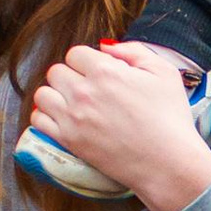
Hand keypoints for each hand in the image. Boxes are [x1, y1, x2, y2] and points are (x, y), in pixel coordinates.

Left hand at [27, 37, 210, 210]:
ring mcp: (73, 118)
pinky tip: (61, 119)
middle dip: (70, 76)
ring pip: (43, 94)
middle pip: (56, 71)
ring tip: (71, 103)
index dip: (86, 61)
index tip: (97, 72)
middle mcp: (84, 92)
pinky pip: (39, 121)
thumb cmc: (171, 118)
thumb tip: (105, 47)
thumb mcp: (164, 72)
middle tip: (86, 88)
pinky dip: (46, 118)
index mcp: (105, 71)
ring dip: (55, 95)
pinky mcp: (69, 141)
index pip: (75, 53)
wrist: (168, 163)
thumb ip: (133, 51)